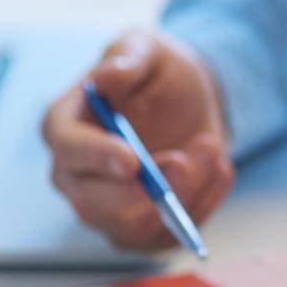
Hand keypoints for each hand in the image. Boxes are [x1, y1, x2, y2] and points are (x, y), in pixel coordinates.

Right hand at [42, 29, 234, 250]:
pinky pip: (165, 237)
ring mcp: (105, 208)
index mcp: (65, 125)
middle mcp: (75, 175)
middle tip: (188, 159)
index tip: (133, 160)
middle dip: (146, 189)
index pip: (67, 148)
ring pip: (133, 227)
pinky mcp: (139, 228)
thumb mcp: (146, 48)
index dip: (95, 157)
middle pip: (93, 203)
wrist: (187, 100)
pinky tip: (221, 169)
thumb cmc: (155, 71)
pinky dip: (201, 208)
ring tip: (213, 148)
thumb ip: (126, 58)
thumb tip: (106, 76)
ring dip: (182, 196)